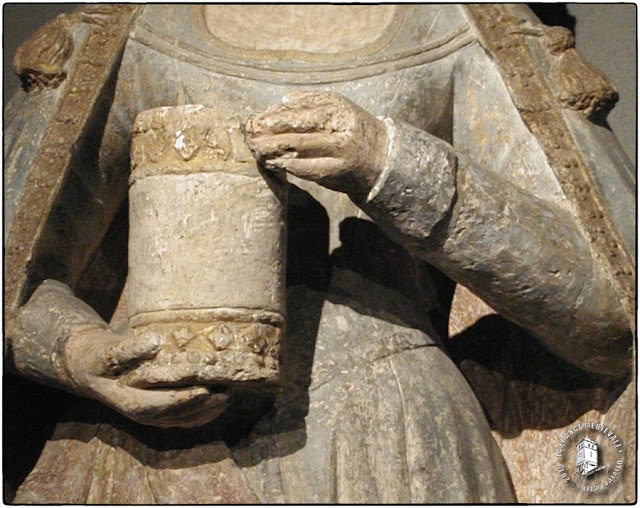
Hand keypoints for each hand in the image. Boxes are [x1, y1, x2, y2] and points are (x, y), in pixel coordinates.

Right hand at [64, 327, 228, 427]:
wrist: (89, 366)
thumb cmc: (99, 355)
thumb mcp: (108, 349)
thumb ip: (130, 349)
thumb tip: (156, 341)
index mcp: (128, 400)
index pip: (159, 405)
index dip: (183, 400)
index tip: (206, 390)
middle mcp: (140, 413)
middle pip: (175, 415)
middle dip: (203, 406)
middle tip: (227, 394)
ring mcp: (149, 415)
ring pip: (181, 420)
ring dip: (206, 412)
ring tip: (228, 398)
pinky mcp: (156, 411)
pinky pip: (181, 418)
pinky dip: (201, 413)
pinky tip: (218, 404)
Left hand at [245, 90, 388, 195]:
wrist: (380, 155)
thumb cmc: (351, 127)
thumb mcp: (337, 107)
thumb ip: (310, 102)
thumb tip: (280, 102)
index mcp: (339, 111)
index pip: (302, 114)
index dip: (277, 118)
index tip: (257, 121)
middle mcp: (340, 133)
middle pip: (298, 134)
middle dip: (271, 137)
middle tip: (251, 138)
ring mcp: (339, 155)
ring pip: (300, 153)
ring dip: (275, 153)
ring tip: (257, 151)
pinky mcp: (336, 173)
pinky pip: (307, 170)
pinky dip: (288, 166)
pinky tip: (273, 163)